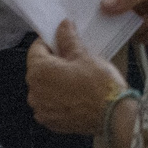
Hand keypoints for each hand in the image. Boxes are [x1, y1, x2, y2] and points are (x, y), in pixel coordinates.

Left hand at [26, 21, 127, 135]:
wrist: (113, 115)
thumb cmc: (99, 85)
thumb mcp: (84, 55)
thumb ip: (68, 39)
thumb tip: (63, 26)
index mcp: (38, 72)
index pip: (36, 49)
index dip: (50, 41)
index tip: (62, 39)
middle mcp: (34, 92)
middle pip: (39, 69)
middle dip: (54, 62)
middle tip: (75, 58)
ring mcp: (41, 109)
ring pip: (45, 87)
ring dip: (56, 81)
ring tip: (78, 78)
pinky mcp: (51, 122)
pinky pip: (51, 103)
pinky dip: (60, 97)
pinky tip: (77, 94)